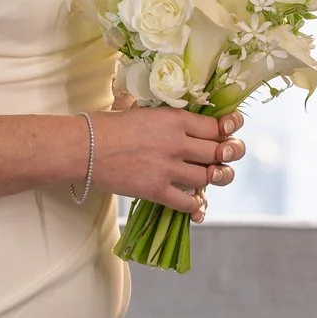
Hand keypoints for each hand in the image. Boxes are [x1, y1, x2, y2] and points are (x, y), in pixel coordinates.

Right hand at [89, 106, 243, 218]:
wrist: (84, 148)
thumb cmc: (106, 125)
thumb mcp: (142, 111)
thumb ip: (166, 118)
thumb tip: (180, 122)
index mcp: (175, 119)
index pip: (216, 127)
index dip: (229, 130)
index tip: (232, 131)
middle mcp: (177, 143)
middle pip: (218, 152)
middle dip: (228, 155)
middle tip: (226, 157)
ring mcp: (168, 168)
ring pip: (208, 177)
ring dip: (214, 179)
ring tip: (212, 177)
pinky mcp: (157, 190)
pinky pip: (188, 202)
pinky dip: (195, 206)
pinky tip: (195, 204)